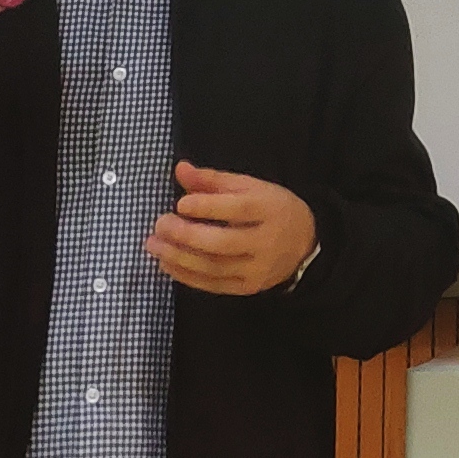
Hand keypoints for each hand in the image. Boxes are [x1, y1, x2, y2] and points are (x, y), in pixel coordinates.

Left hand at [150, 162, 316, 295]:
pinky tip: (167, 263)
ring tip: (154, 245)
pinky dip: (186, 276)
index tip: (180, 204)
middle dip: (185, 236)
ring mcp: (257, 269)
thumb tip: (180, 169)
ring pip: (213, 268)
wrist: (304, 243)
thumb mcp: (250, 186)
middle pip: (222, 243)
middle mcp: (265, 241)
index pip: (237, 209)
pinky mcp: (248, 287)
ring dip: (179, 258)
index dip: (206, 207)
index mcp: (268, 209)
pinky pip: (213, 285)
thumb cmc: (271, 208)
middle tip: (160, 225)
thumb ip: (213, 180)